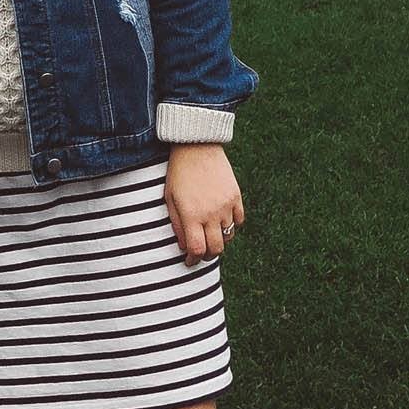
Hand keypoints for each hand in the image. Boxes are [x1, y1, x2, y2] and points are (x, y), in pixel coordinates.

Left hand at [166, 144, 243, 263]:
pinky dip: (232, 225)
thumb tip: (184, 247)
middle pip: (216, 248)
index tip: (189, 261)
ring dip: (220, 241)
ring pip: (229, 236)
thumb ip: (177, 225)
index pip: (197, 250)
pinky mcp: (236, 196)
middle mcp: (211, 214)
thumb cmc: (178, 173)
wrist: (196, 147)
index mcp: (191, 215)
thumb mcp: (170, 199)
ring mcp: (226, 205)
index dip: (193, 260)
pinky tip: (222, 221)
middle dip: (207, 255)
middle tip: (201, 253)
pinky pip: (239, 220)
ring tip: (211, 236)